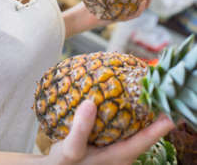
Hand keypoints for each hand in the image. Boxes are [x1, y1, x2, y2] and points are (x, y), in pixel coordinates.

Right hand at [45, 99, 173, 164]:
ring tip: (137, 86)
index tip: (171, 111)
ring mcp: (113, 144)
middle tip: (155, 88)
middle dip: (150, 111)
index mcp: (119, 156)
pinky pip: (117, 121)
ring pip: (130, 124)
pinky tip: (111, 94)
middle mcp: (121, 151)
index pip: (145, 140)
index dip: (160, 126)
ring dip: (135, 107)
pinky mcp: (104, 138)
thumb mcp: (70, 151)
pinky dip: (118, 107)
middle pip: (142, 130)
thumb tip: (90, 103)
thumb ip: (80, 131)